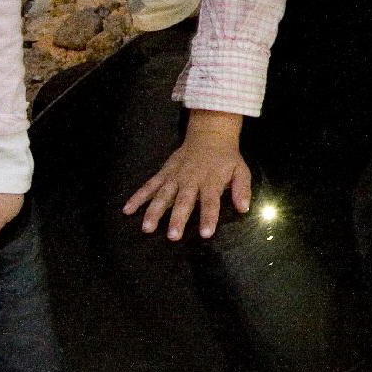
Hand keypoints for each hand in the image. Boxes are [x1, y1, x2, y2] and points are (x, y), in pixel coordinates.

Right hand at [124, 109, 249, 240]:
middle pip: (183, 201)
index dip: (208, 217)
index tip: (205, 233)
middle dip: (177, 219)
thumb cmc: (226, 158)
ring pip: (162, 195)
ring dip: (154, 211)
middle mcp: (191, 180)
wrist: (209, 135)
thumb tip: (244, 208)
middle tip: (173, 236)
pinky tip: (127, 209)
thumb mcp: (240, 170)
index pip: (210, 202)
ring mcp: (174, 177)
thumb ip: (242, 189)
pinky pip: (149, 185)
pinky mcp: (164, 173)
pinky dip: (138, 196)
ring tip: (147, 227)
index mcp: (211, 181)